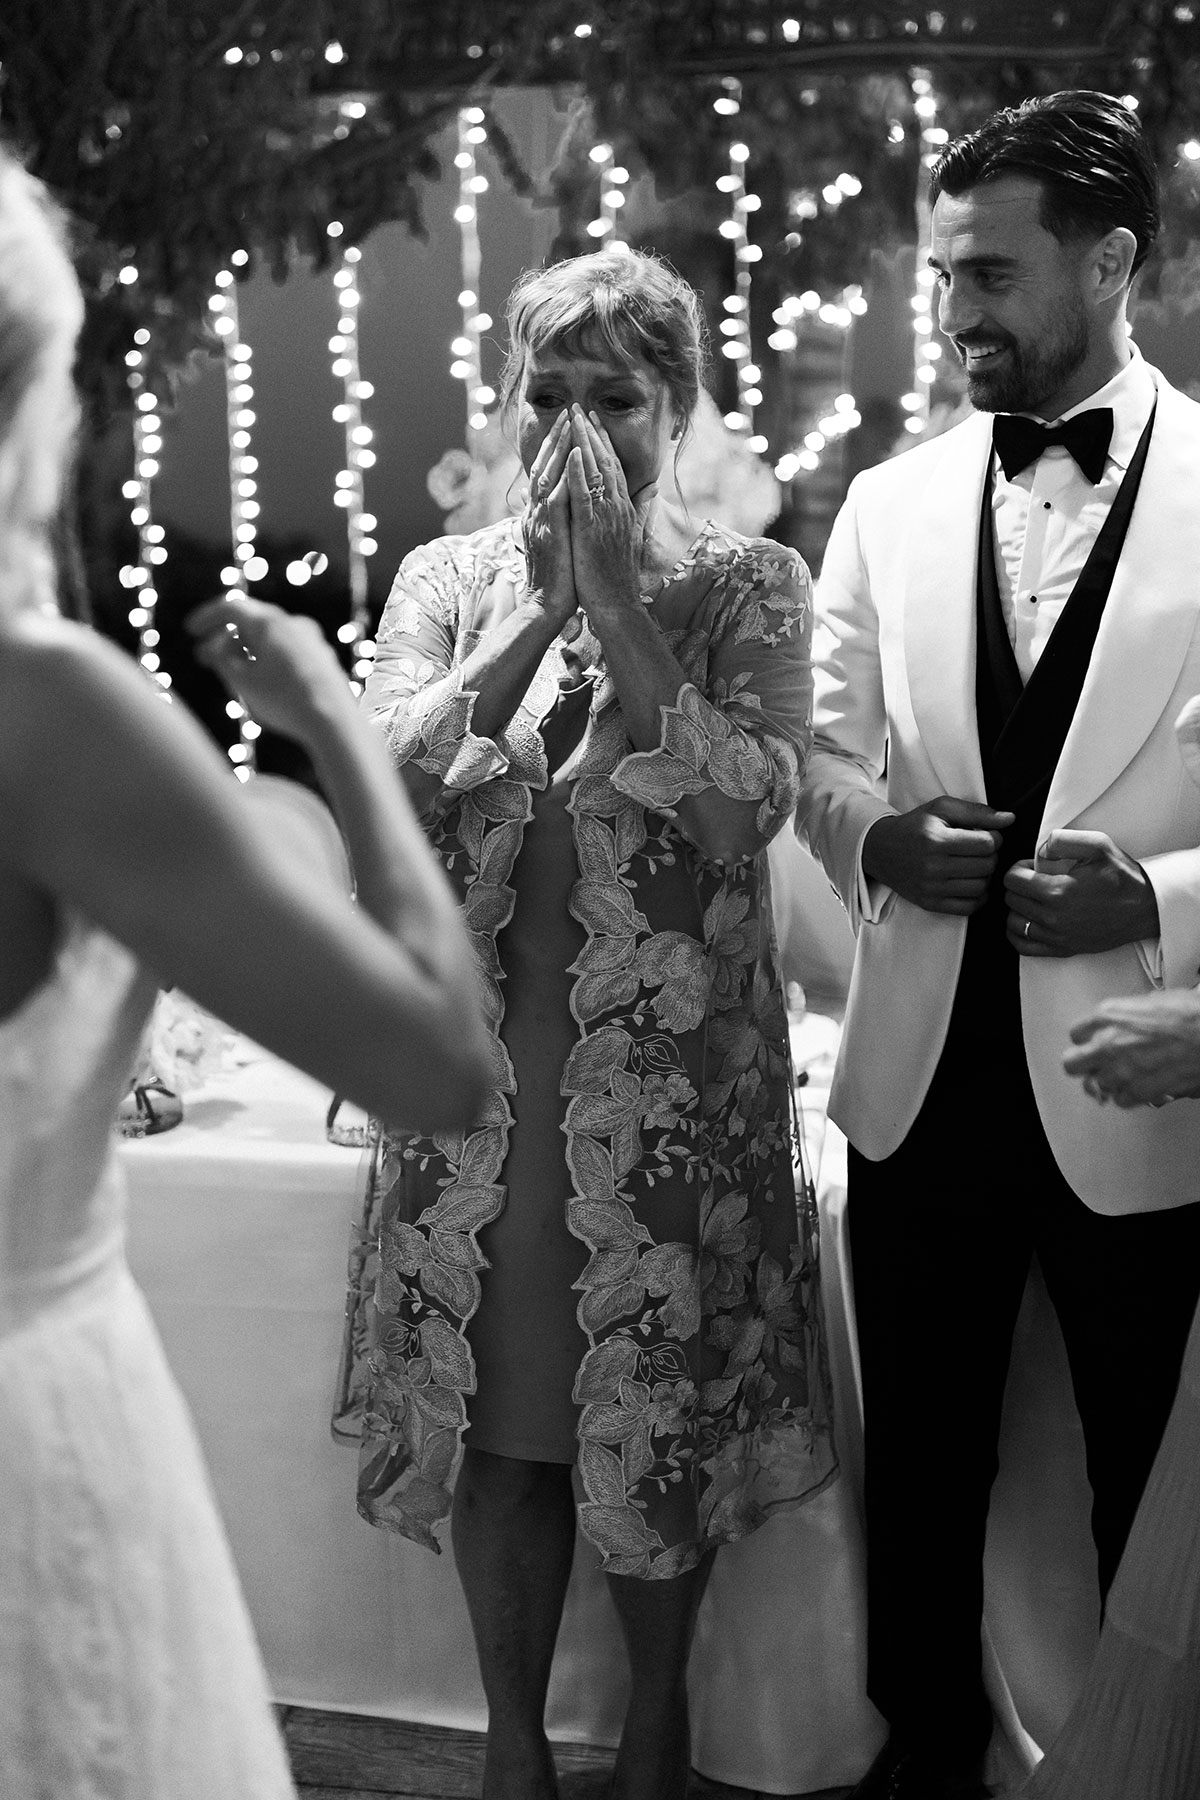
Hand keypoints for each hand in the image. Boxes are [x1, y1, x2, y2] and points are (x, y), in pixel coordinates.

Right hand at [187, 594, 352, 742]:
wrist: (334, 723)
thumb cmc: (284, 701)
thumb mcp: (241, 682)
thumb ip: (220, 660)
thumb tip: (211, 649)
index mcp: (270, 623)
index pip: (232, 607)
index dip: (207, 617)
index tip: (190, 632)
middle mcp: (293, 624)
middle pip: (251, 621)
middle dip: (225, 637)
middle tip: (205, 657)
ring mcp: (311, 640)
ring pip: (270, 636)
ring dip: (246, 649)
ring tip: (231, 672)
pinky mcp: (322, 658)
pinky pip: (287, 649)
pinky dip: (267, 658)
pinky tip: (260, 679)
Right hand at [523, 411, 576, 628]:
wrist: (547, 606)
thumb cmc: (555, 579)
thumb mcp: (550, 543)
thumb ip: (546, 519)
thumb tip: (538, 501)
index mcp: (539, 515)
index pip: (546, 474)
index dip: (556, 450)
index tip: (569, 427)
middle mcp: (537, 514)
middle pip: (545, 467)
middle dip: (557, 439)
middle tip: (569, 412)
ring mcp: (541, 522)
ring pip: (548, 476)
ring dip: (559, 448)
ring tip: (570, 424)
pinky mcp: (550, 533)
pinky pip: (556, 499)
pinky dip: (564, 477)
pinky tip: (573, 458)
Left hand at [565, 406, 655, 621]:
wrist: (616, 605)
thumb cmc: (617, 576)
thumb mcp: (631, 536)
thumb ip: (640, 510)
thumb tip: (652, 490)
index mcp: (623, 509)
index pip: (613, 467)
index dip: (603, 442)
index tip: (593, 421)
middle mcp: (617, 508)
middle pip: (605, 462)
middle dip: (592, 433)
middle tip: (580, 408)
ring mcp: (606, 517)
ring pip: (595, 472)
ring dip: (585, 443)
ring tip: (574, 419)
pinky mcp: (592, 529)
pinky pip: (585, 495)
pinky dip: (579, 473)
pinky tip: (573, 453)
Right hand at [861, 796, 1014, 913]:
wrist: (880, 851)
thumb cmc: (915, 826)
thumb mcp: (941, 809)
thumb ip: (977, 812)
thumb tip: (1009, 819)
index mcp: (936, 840)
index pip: (986, 843)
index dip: (994, 837)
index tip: (985, 834)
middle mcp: (932, 867)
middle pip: (987, 866)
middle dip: (991, 855)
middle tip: (981, 849)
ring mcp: (931, 889)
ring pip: (981, 887)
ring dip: (985, 875)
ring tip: (975, 864)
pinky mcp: (930, 904)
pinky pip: (970, 907)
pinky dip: (978, 896)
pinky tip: (971, 882)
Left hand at [1004, 828, 1158, 957]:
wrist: (1146, 908)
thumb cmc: (1123, 877)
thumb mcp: (1098, 845)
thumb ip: (1063, 840)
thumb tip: (1040, 850)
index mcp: (1058, 891)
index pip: (1012, 880)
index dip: (1018, 868)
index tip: (1030, 867)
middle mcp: (1053, 917)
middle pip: (1011, 899)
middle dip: (1018, 886)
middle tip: (1035, 880)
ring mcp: (1057, 937)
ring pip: (1013, 922)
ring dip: (1018, 908)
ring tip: (1032, 899)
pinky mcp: (1063, 949)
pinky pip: (1024, 947)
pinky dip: (1018, 934)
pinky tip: (1027, 921)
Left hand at [1064, 989, 1199, 1106]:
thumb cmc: (1190, 1013)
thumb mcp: (1150, 1002)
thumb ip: (1127, 1017)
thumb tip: (1126, 1026)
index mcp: (1107, 1016)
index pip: (1076, 1034)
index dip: (1087, 1039)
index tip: (1094, 1042)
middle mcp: (1107, 1044)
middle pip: (1072, 1064)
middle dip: (1084, 1064)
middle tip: (1097, 1064)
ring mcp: (1121, 1070)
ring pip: (1097, 1085)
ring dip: (1111, 1081)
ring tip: (1129, 1074)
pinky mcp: (1139, 1091)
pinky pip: (1121, 1100)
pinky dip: (1130, 1095)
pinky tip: (1142, 1085)